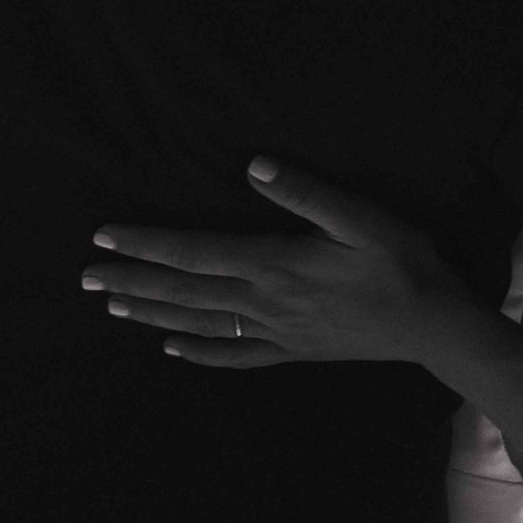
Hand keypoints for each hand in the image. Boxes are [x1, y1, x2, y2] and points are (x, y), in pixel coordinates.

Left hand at [83, 159, 462, 371]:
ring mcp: (276, 333)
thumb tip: (254, 167)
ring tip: (112, 306)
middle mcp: (265, 303)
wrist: (435, 326)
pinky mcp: (292, 352)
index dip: (147, 244)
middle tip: (86, 277)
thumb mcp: (363, 218)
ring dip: (152, 314)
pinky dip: (199, 352)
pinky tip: (172, 349)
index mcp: (275, 264)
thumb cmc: (403, 263)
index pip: (195, 253)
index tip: (105, 237)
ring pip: (200, 324)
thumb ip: (307, 194)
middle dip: (133, 282)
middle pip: (185, 291)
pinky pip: (235, 356)